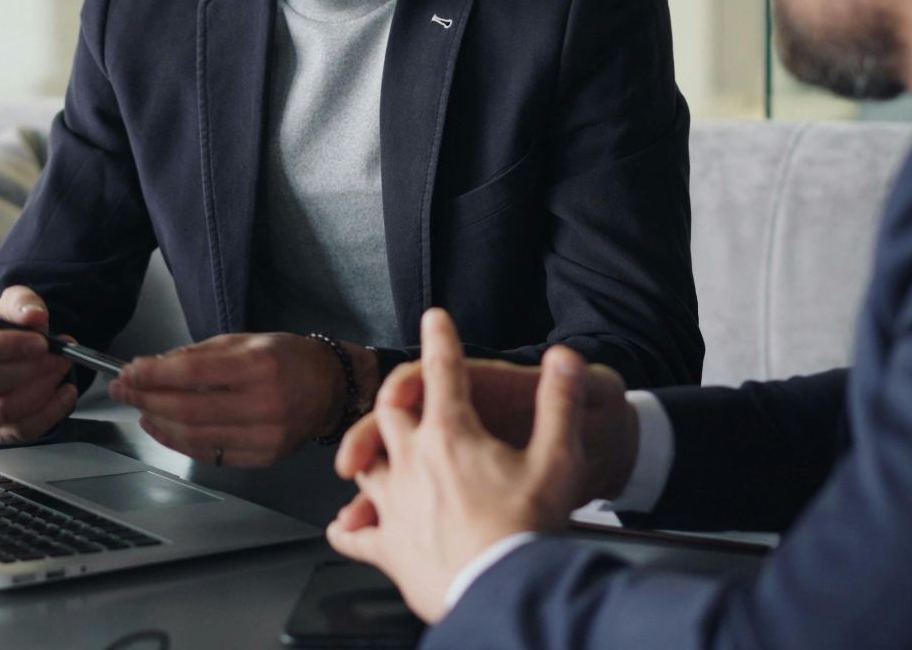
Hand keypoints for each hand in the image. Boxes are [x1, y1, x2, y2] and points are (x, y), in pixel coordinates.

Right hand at [0, 286, 75, 443]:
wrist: (6, 352)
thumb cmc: (3, 327)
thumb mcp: (12, 304)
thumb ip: (22, 303)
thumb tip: (33, 315)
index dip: (10, 345)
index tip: (42, 342)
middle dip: (32, 368)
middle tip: (60, 356)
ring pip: (5, 409)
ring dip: (43, 389)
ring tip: (63, 369)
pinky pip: (21, 430)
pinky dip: (51, 412)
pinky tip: (66, 392)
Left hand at [107, 333, 377, 467]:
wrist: (333, 387)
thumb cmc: (288, 358)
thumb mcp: (245, 340)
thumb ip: (198, 354)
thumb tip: (151, 366)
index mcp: (260, 365)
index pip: (191, 374)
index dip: (152, 374)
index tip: (127, 372)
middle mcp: (265, 403)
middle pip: (187, 409)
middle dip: (146, 399)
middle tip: (125, 390)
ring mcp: (266, 436)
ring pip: (194, 436)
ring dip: (158, 423)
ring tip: (141, 408)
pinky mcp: (264, 457)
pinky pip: (211, 454)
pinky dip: (180, 442)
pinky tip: (164, 428)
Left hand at [325, 310, 601, 623]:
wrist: (507, 592)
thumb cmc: (529, 530)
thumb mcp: (559, 459)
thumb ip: (561, 401)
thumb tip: (565, 357)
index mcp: (452, 435)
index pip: (442, 371)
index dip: (440, 340)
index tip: (435, 319)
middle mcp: (413, 462)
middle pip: (389, 411)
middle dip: (398, 394)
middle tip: (408, 388)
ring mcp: (395, 505)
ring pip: (366, 466)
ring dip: (370, 454)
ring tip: (374, 453)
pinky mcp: (390, 548)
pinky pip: (357, 535)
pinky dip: (351, 529)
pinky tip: (346, 528)